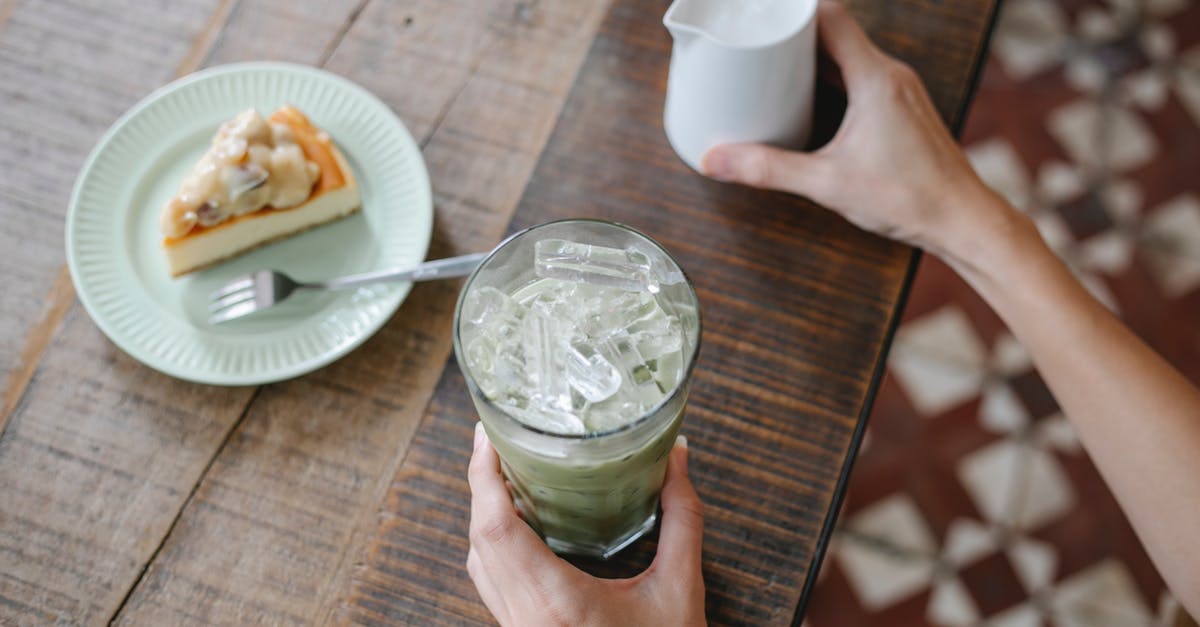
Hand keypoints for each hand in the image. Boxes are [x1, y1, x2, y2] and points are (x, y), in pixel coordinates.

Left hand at [466, 424, 705, 626]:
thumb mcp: (681, 590)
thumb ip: (681, 519)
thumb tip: (677, 457)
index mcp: (555, 604)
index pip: (495, 529)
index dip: (482, 476)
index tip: (487, 435)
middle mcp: (524, 620)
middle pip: (478, 539)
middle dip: (480, 484)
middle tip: (497, 439)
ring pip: (478, 564)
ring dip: (484, 515)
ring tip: (504, 472)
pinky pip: (491, 583)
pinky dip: (495, 545)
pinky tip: (518, 523)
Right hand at [700, 0, 1011, 260]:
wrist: (962, 220)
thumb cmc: (910, 198)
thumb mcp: (827, 183)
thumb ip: (768, 169)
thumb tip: (717, 160)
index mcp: (876, 79)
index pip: (831, 19)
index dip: (794, 14)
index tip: (762, 19)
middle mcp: (891, 76)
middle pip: (836, 35)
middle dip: (794, 40)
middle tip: (756, 51)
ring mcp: (900, 92)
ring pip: (850, 57)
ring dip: (814, 63)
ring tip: (774, 75)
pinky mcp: (902, 110)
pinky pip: (862, 79)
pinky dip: (833, 82)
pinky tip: (811, 104)